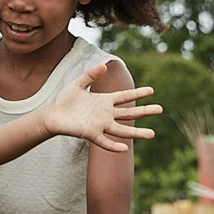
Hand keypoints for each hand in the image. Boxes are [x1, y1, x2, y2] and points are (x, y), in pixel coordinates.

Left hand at [43, 62, 161, 152]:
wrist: (53, 115)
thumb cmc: (65, 99)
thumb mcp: (78, 83)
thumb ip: (91, 74)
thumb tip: (104, 66)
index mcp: (104, 100)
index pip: (125, 96)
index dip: (138, 93)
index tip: (152, 90)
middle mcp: (106, 114)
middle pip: (129, 113)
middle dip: (145, 111)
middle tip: (160, 109)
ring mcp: (100, 125)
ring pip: (122, 130)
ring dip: (136, 133)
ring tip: (152, 134)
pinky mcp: (90, 134)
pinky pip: (104, 142)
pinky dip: (113, 145)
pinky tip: (124, 148)